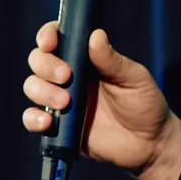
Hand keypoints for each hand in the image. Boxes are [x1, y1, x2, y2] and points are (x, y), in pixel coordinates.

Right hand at [20, 22, 180, 179]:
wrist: (149, 144)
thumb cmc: (145, 104)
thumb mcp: (134, 78)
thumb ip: (112, 60)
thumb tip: (95, 35)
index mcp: (85, 59)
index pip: (57, 39)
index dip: (47, 36)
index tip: (50, 43)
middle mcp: (68, 77)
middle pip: (38, 61)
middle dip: (45, 65)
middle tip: (66, 77)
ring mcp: (59, 101)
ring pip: (32, 87)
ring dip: (42, 91)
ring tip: (65, 102)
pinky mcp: (57, 127)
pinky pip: (32, 119)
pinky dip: (33, 118)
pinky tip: (47, 122)